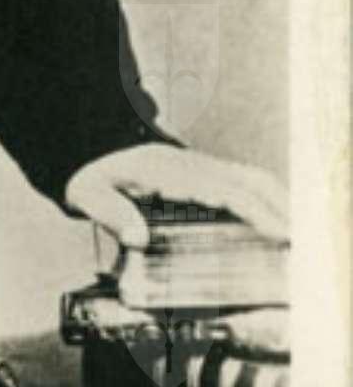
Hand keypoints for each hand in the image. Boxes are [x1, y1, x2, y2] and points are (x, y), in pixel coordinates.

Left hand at [63, 141, 288, 247]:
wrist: (85, 146)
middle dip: (279, 208)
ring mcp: (196, 166)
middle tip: (302, 241)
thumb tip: (137, 238)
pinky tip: (275, 219)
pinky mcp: (199, 173)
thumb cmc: (88, 176)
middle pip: (246, 181)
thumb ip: (109, 213)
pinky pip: (239, 181)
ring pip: (247, 177)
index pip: (222, 191)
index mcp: (167, 171)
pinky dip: (264, 197)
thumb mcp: (87, 193)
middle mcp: (188, 166)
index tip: (279, 231)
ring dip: (276, 200)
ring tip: (297, 232)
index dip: (254, 211)